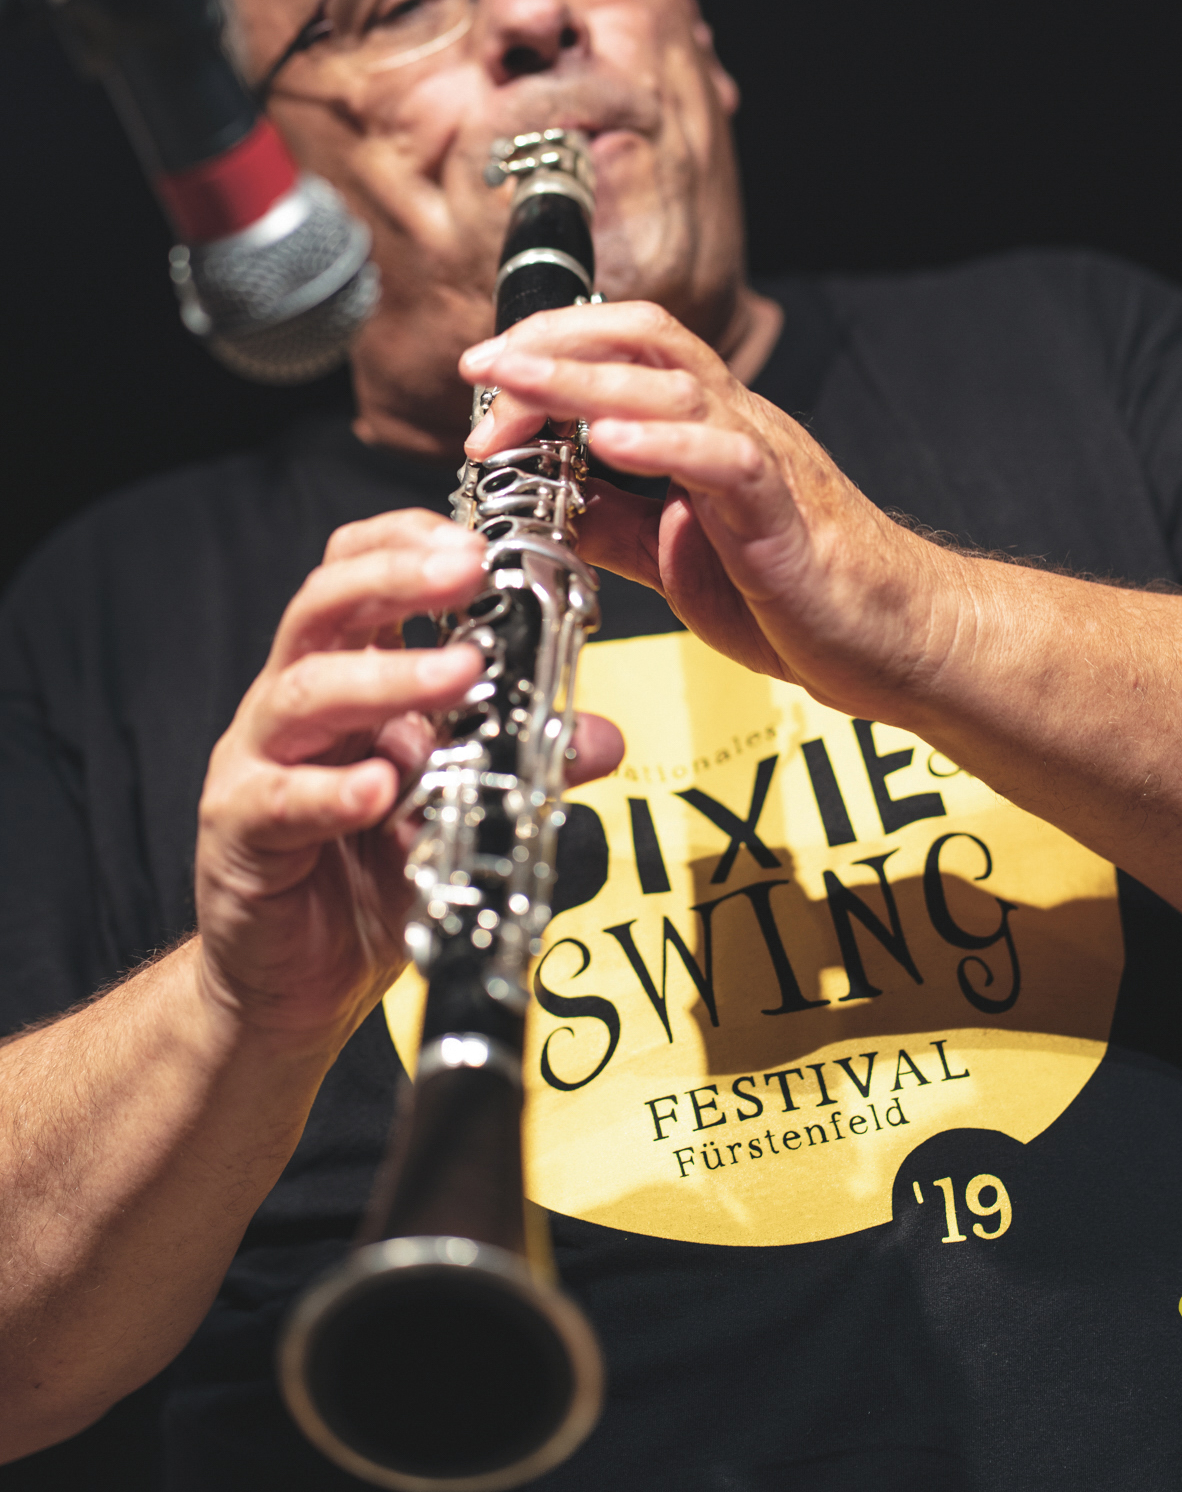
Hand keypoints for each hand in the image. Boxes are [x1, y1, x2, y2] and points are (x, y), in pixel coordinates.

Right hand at [194, 508, 623, 1054]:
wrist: (298, 985)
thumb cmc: (372, 879)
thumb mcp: (464, 813)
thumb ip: (525, 769)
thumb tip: (599, 737)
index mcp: (347, 677)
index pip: (356, 573)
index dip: (407, 542)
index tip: (476, 540)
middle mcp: (295, 703)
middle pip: (323, 605)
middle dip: (396, 578)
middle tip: (468, 570)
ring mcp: (257, 761)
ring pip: (303, 690)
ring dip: (386, 677)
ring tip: (460, 673)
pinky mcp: (238, 830)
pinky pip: (279, 798)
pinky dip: (332, 789)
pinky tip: (380, 789)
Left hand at [461, 303, 937, 719]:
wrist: (894, 641)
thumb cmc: (795, 595)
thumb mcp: (669, 555)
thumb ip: (608, 521)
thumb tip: (537, 501)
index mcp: (705, 430)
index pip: (625, 350)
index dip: (552, 350)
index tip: (484, 383)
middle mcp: (734, 425)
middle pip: (644, 340)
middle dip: (554, 344)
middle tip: (480, 364)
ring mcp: (763, 459)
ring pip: (676, 385)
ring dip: (587, 378)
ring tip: (518, 381)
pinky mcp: (783, 511)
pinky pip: (726, 457)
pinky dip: (665, 441)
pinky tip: (610, 439)